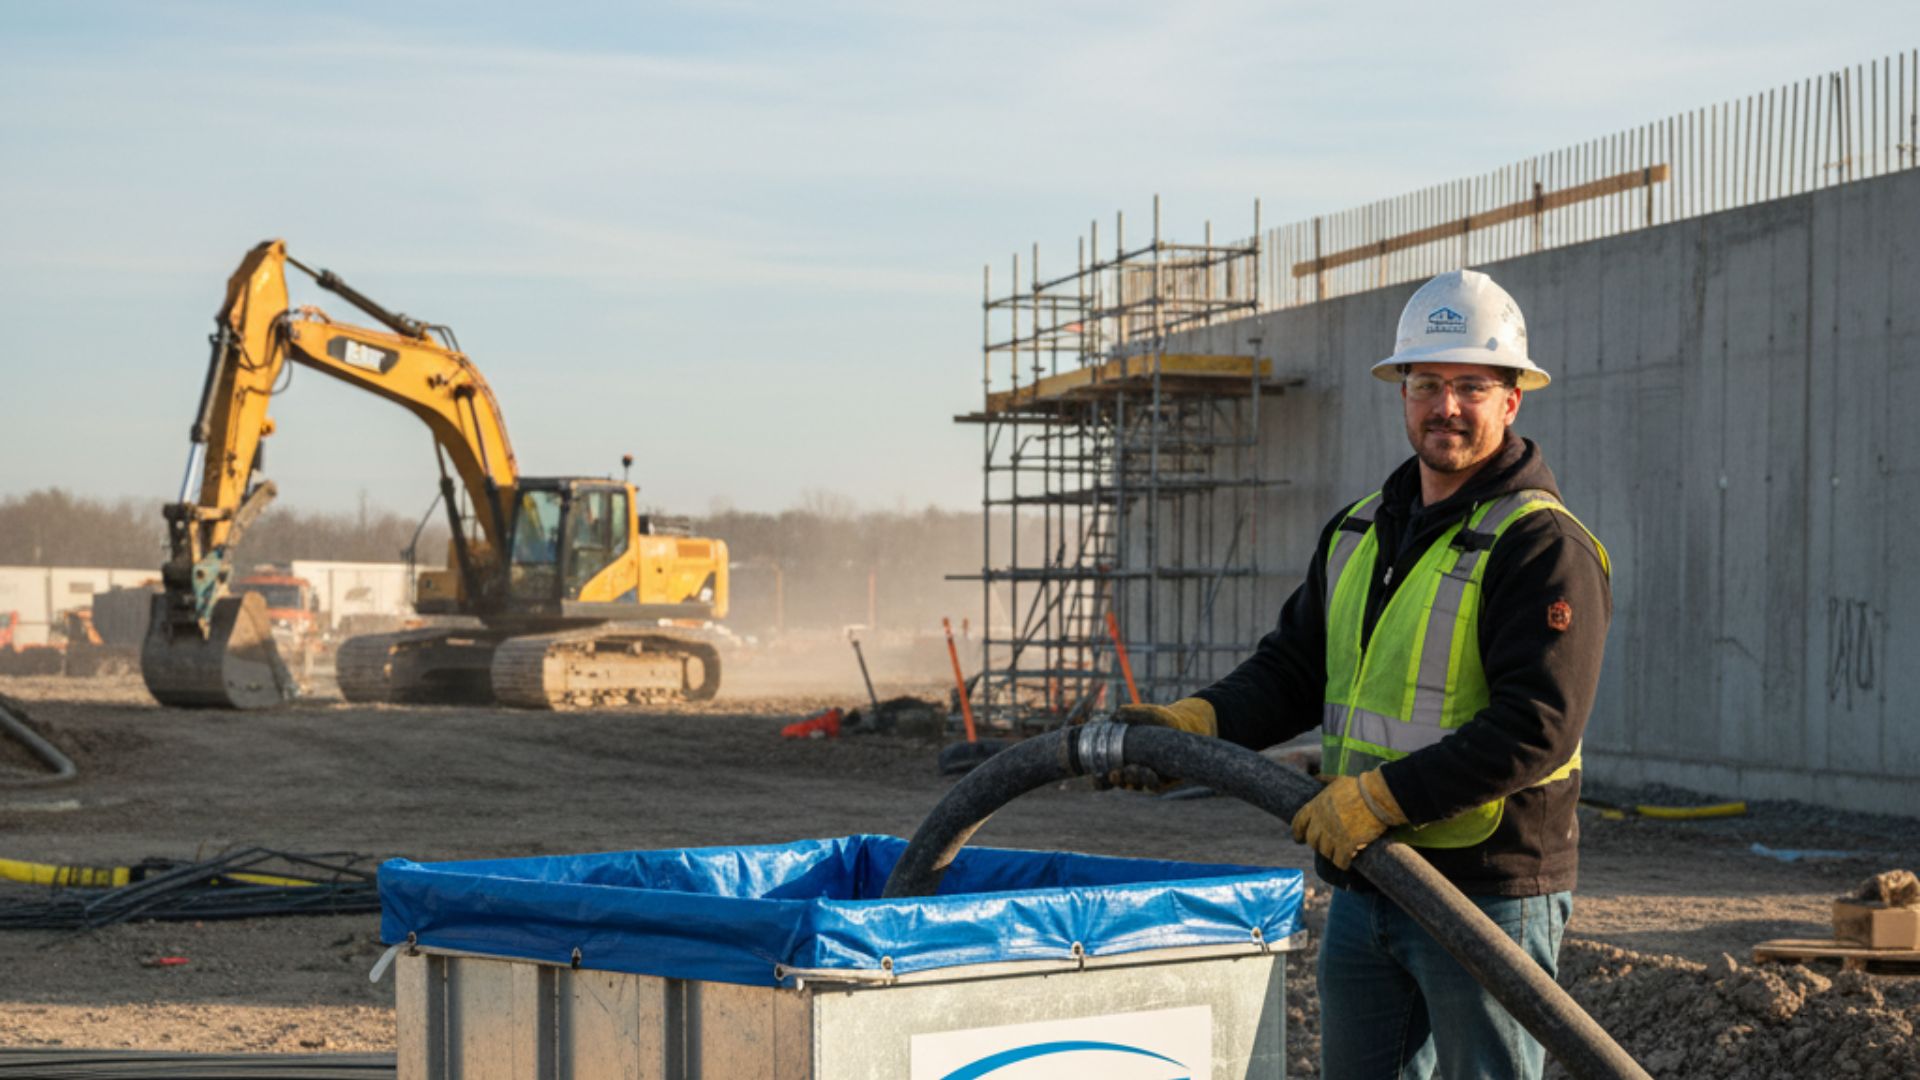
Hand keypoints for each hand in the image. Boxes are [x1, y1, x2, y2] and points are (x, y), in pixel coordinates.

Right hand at [1098, 698, 1216, 790]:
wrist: (1187, 726)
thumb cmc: (1162, 720)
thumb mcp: (1147, 713)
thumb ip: (1130, 713)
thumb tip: (1115, 717)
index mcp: (1120, 755)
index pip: (1104, 773)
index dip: (1098, 779)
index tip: (1095, 775)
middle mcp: (1130, 769)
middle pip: (1117, 782)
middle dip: (1115, 780)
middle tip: (1114, 773)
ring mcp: (1146, 777)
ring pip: (1134, 785)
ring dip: (1131, 779)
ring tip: (1133, 769)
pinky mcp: (1163, 781)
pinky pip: (1153, 786)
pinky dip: (1149, 781)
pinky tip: (1150, 772)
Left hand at [1290, 769, 1406, 868]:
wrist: (1378, 796)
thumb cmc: (1360, 787)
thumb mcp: (1338, 780)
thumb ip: (1325, 780)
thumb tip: (1316, 776)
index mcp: (1316, 805)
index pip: (1298, 822)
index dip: (1297, 832)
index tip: (1298, 839)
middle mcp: (1321, 821)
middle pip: (1312, 840)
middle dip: (1318, 844)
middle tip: (1326, 846)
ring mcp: (1333, 833)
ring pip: (1325, 852)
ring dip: (1332, 854)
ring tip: (1339, 853)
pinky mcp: (1347, 844)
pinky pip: (1340, 861)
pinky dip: (1342, 863)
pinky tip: (1346, 863)